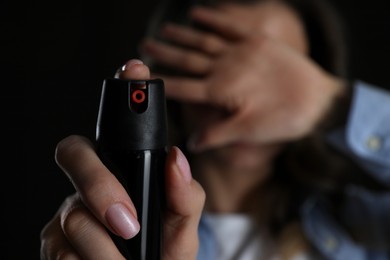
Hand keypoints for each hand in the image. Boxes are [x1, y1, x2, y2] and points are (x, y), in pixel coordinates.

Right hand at [40, 60, 204, 259]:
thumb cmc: (165, 250)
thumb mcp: (183, 225)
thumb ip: (186, 195)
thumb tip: (176, 159)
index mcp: (126, 170)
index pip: (118, 127)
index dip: (122, 93)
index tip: (134, 70)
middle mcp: (93, 181)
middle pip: (75, 153)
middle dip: (99, 185)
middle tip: (129, 222)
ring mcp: (70, 210)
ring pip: (73, 212)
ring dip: (104, 245)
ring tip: (126, 258)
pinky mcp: (54, 241)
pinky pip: (60, 246)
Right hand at [142, 6, 344, 151]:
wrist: (321, 101)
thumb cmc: (285, 119)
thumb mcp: (249, 132)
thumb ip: (217, 134)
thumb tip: (192, 143)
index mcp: (222, 91)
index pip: (183, 87)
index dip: (160, 83)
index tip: (142, 80)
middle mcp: (227, 67)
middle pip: (188, 59)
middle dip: (164, 54)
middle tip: (143, 47)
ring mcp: (242, 51)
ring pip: (204, 40)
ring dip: (182, 35)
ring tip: (163, 30)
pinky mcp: (257, 41)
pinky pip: (231, 26)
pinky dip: (214, 17)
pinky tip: (198, 12)